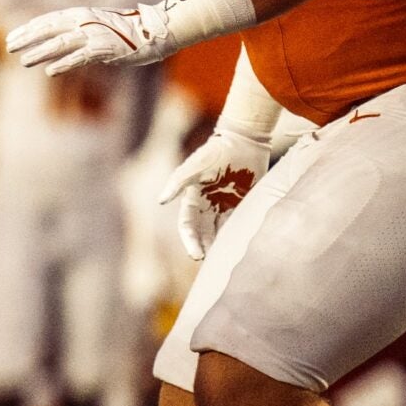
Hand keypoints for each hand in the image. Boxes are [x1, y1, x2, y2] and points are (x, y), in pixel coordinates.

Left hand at [5, 4, 169, 76]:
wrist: (155, 31)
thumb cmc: (124, 32)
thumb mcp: (96, 27)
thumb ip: (76, 33)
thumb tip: (55, 45)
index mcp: (81, 14)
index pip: (48, 20)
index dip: (28, 29)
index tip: (10, 37)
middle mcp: (85, 21)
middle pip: (49, 28)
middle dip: (27, 38)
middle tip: (8, 47)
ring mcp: (95, 34)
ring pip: (61, 43)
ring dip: (40, 52)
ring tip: (23, 61)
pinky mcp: (105, 49)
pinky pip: (81, 57)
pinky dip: (65, 63)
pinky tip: (50, 71)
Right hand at [158, 124, 270, 260]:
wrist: (245, 140)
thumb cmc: (218, 150)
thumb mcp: (196, 164)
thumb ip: (178, 181)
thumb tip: (160, 201)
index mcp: (193, 198)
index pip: (188, 225)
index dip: (190, 241)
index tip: (197, 255)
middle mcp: (208, 204)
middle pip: (203, 232)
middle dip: (205, 248)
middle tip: (211, 265)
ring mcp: (226, 205)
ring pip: (220, 231)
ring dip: (220, 245)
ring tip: (225, 261)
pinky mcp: (243, 203)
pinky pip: (239, 223)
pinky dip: (238, 235)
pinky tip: (241, 247)